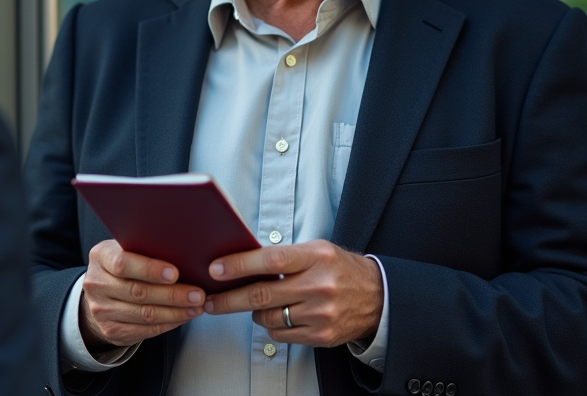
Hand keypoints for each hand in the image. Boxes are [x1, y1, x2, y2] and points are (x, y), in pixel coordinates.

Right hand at [79, 240, 205, 350]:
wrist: (101, 292)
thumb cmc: (125, 263)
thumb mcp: (127, 248)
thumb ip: (145, 248)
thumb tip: (184, 249)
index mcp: (101, 257)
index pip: (123, 263)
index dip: (149, 269)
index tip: (174, 273)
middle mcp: (97, 284)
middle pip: (138, 292)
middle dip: (172, 294)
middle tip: (197, 293)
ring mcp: (101, 310)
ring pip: (145, 314)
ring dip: (175, 312)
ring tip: (196, 306)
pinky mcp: (112, 330)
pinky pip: (145, 330)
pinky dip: (169, 323)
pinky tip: (184, 316)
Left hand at [203, 240, 382, 347]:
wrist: (377, 297)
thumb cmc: (340, 269)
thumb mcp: (317, 251)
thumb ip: (285, 257)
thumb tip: (242, 263)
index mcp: (316, 257)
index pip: (271, 260)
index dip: (239, 265)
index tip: (215, 270)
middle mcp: (319, 285)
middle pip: (262, 295)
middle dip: (229, 299)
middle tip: (209, 300)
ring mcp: (320, 314)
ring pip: (268, 317)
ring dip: (253, 312)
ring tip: (255, 303)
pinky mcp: (321, 336)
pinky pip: (281, 334)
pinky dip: (271, 325)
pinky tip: (276, 316)